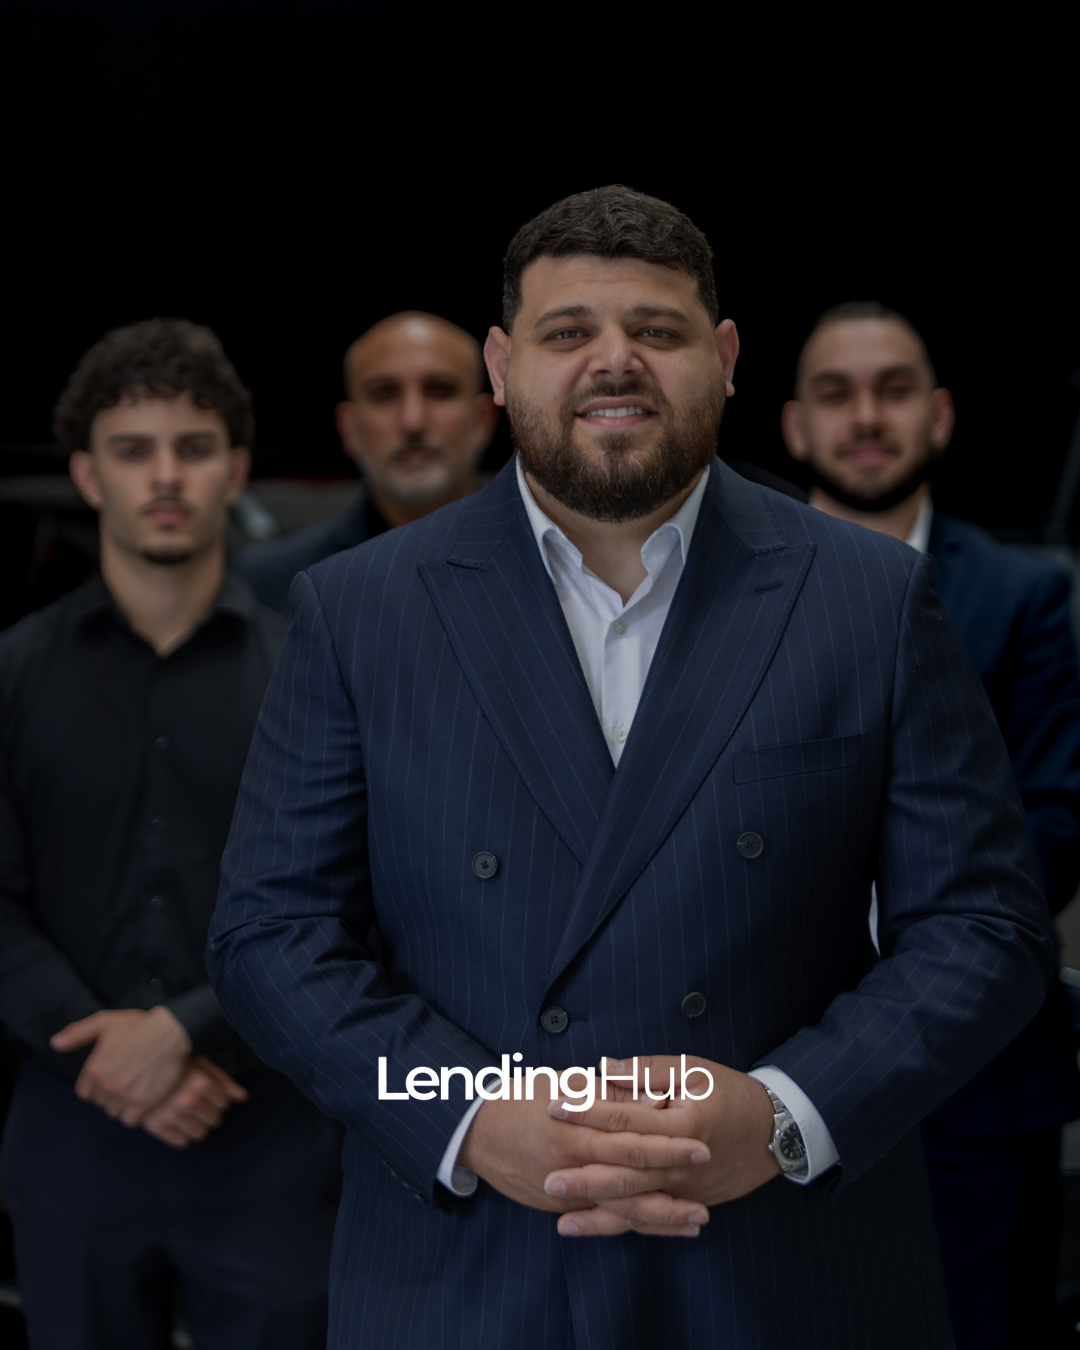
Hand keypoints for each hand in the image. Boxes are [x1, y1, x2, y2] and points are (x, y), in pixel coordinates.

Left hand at [50, 1006, 192, 1124]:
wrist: (173, 1032)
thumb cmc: (139, 1025)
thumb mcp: (105, 1022)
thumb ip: (77, 1034)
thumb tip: (54, 1043)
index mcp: (95, 1069)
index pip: (85, 1092)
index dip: (96, 1085)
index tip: (108, 1077)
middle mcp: (108, 1086)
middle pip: (101, 1103)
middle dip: (109, 1094)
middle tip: (124, 1081)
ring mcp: (127, 1096)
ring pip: (114, 1112)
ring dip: (121, 1105)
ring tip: (133, 1091)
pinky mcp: (145, 1103)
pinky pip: (131, 1120)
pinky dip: (134, 1113)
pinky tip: (141, 1100)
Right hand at [141, 1056, 248, 1147]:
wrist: (133, 1069)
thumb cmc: (171, 1062)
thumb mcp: (198, 1061)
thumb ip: (222, 1078)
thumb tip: (243, 1098)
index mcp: (200, 1081)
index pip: (223, 1103)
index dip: (218, 1099)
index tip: (208, 1093)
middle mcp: (187, 1100)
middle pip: (214, 1120)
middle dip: (209, 1113)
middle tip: (197, 1103)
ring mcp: (170, 1115)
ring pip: (200, 1133)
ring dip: (197, 1125)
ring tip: (187, 1113)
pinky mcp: (155, 1126)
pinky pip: (181, 1141)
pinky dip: (181, 1134)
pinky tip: (175, 1121)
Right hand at [457, 1082, 712, 1236]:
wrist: (476, 1131)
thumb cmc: (521, 1098)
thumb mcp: (565, 1084)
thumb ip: (609, 1093)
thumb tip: (652, 1099)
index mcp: (577, 1131)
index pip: (631, 1139)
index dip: (668, 1143)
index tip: (701, 1143)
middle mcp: (574, 1165)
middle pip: (633, 1179)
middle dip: (674, 1184)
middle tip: (710, 1186)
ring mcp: (568, 1192)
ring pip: (622, 1209)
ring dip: (662, 1215)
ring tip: (698, 1219)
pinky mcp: (561, 1206)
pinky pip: (604, 1219)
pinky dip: (635, 1224)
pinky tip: (660, 1228)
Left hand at [544, 1055, 779, 1236]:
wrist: (777, 1132)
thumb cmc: (732, 1093)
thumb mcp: (694, 1070)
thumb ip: (648, 1070)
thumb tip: (604, 1068)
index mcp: (682, 1123)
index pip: (625, 1118)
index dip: (588, 1111)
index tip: (554, 1107)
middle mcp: (682, 1164)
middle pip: (626, 1173)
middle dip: (585, 1178)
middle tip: (548, 1179)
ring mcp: (686, 1190)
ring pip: (637, 1206)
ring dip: (598, 1214)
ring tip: (561, 1220)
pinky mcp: (690, 1203)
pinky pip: (653, 1220)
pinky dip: (624, 1227)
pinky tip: (597, 1231)